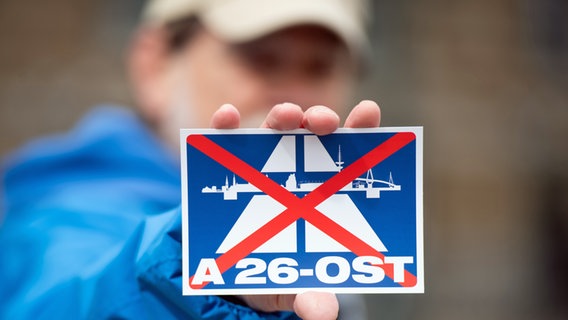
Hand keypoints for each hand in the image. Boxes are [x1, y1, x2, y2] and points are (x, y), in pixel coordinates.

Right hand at [209, 100, 380, 319]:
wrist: (234, 269)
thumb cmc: (277, 269)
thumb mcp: (295, 283)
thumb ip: (310, 294)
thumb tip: (322, 314)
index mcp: (327, 187)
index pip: (351, 153)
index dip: (362, 130)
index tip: (368, 112)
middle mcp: (300, 165)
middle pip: (315, 133)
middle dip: (321, 120)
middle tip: (323, 123)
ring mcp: (264, 160)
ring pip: (276, 128)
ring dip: (282, 116)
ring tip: (284, 118)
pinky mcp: (229, 164)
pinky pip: (226, 140)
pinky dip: (226, 125)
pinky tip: (226, 117)